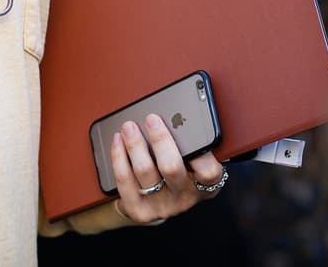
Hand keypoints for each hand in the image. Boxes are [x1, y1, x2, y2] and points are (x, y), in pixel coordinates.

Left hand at [111, 114, 225, 223]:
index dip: (200, 153)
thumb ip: (192, 145)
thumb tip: (177, 117)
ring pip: (144, 171)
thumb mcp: (194, 162)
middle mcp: (184, 197)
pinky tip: (118, 142)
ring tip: (129, 127)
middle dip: (160, 139)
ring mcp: (161, 206)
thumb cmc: (179, 171)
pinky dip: (119, 157)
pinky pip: (125, 180)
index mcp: (204, 184)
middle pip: (171, 167)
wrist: (157, 202)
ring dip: (134, 144)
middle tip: (151, 119)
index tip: (188, 130)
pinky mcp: (139, 210)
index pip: (208, 171)